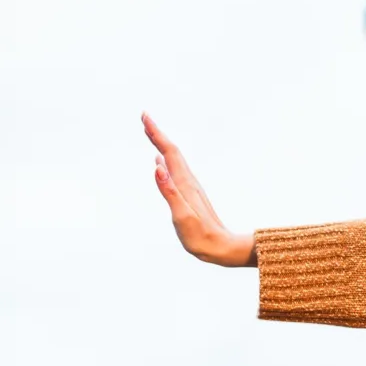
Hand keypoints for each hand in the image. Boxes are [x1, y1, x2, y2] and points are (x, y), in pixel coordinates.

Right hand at [145, 113, 256, 266]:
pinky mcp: (189, 196)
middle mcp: (188, 182)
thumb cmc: (200, 236)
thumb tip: (157, 167)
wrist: (221, 248)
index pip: (169, 152)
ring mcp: (189, 188)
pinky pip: (175, 172)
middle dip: (158, 134)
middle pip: (172, 152)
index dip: (157, 134)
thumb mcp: (181, 215)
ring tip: (151, 134)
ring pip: (174, 161)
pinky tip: (161, 163)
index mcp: (185, 184)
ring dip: (161, 145)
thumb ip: (169, 191)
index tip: (145, 117)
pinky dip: (165, 162)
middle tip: (144, 118)